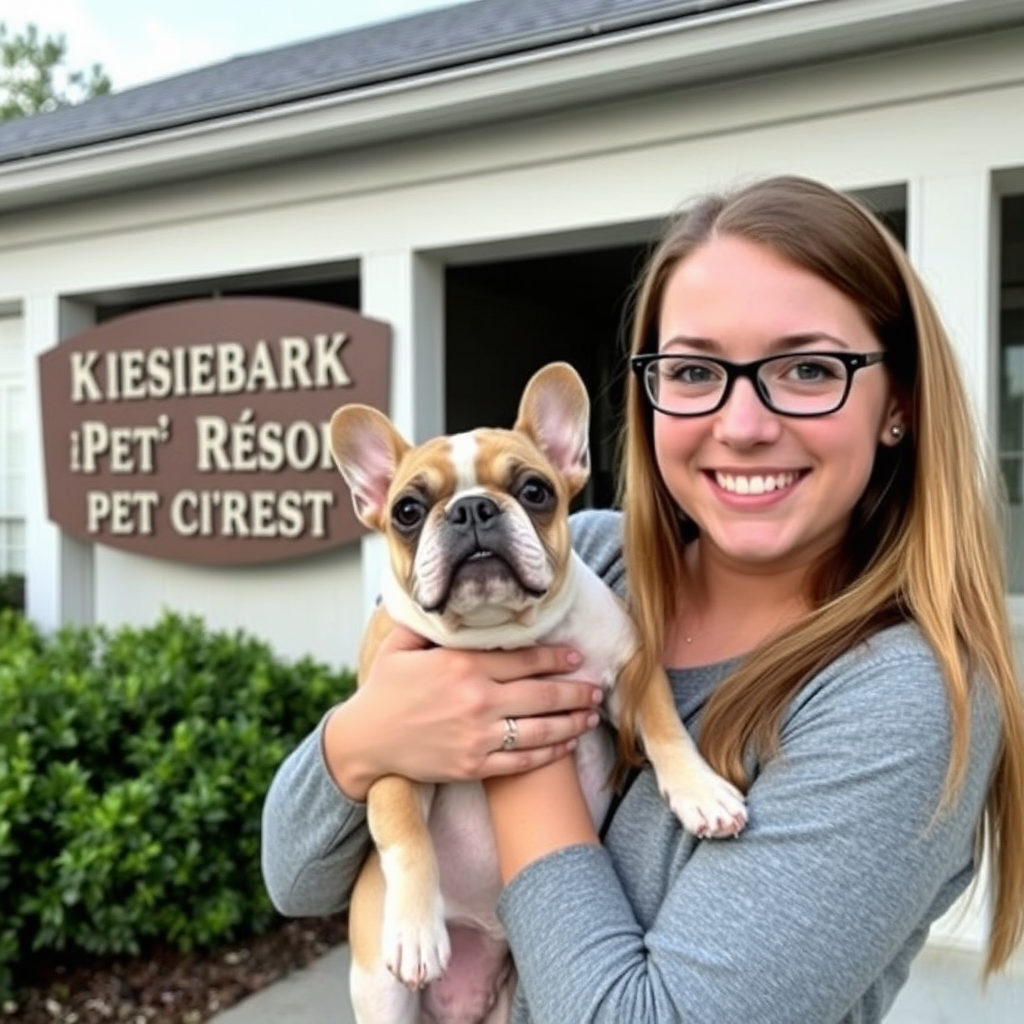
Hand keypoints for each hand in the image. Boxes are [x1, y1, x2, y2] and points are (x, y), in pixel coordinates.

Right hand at [323, 625, 603, 799]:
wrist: (363, 742)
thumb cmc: (383, 690)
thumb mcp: (400, 646)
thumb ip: (430, 624)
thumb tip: (449, 600)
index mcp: (462, 665)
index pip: (523, 658)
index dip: (555, 657)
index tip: (576, 655)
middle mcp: (476, 699)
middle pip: (542, 693)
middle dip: (575, 690)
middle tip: (596, 687)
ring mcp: (477, 736)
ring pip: (540, 729)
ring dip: (571, 721)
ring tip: (589, 716)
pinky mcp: (474, 766)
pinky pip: (522, 760)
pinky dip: (549, 753)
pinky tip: (565, 745)